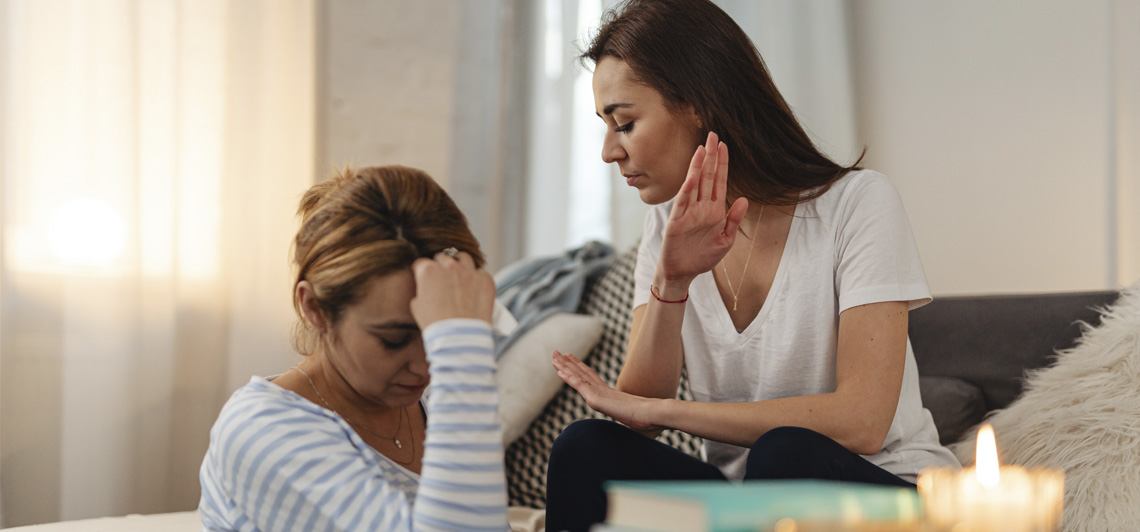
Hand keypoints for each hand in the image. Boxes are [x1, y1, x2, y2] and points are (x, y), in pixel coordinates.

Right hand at [410, 250, 494, 328]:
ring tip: (460, 277)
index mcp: (429, 270)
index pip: (422, 263)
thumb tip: (426, 286)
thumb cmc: (436, 325)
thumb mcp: (417, 305)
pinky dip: (477, 278)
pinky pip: (481, 272)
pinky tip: (474, 289)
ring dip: (460, 265)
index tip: (425, 278)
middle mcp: (449, 266)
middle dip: (441, 267)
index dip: (422, 272)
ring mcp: (469, 272)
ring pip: (464, 258)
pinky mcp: (486, 280)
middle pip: (443, 257)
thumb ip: (422, 289)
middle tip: (443, 280)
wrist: (460, 338)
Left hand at [552, 350, 660, 431]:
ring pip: (578, 375)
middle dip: (569, 363)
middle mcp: (604, 390)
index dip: (580, 369)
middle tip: (557, 352)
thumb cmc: (650, 422)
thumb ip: (633, 425)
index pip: (592, 379)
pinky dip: (569, 377)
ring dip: (564, 365)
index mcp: (611, 395)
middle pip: (583, 372)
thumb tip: (639, 432)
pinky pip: (580, 385)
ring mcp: (601, 393)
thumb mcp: (637, 424)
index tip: (571, 360)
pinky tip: (559, 372)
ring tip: (554, 355)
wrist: (655, 415)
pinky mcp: (598, 398)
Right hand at [657, 131, 748, 286]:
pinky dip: (687, 189)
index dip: (722, 164)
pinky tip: (692, 176)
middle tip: (713, 136)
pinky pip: (682, 202)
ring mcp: (688, 212)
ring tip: (702, 148)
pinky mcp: (676, 221)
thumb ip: (734, 220)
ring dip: (698, 167)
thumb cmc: (703, 258)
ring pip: (694, 184)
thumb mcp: (725, 240)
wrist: (683, 273)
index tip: (725, 146)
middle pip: (706, 176)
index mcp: (714, 210)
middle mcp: (701, 207)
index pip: (719, 181)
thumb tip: (744, 199)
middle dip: (711, 157)